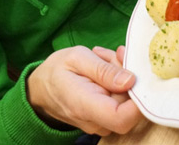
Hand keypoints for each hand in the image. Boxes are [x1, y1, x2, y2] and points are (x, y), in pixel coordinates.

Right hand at [27, 45, 142, 135]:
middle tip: (114, 55)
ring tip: (102, 61)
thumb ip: (104, 70)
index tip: (138, 76)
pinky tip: (103, 70)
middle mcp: (95, 121)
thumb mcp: (77, 58)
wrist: (39, 89)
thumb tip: (131, 80)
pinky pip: (119, 101)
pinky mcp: (104, 119)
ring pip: (126, 101)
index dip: (139, 102)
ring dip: (121, 77)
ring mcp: (100, 123)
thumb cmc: (55, 71)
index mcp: (85, 105)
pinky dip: (116, 83)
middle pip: (128, 104)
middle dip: (127, 76)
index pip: (122, 118)